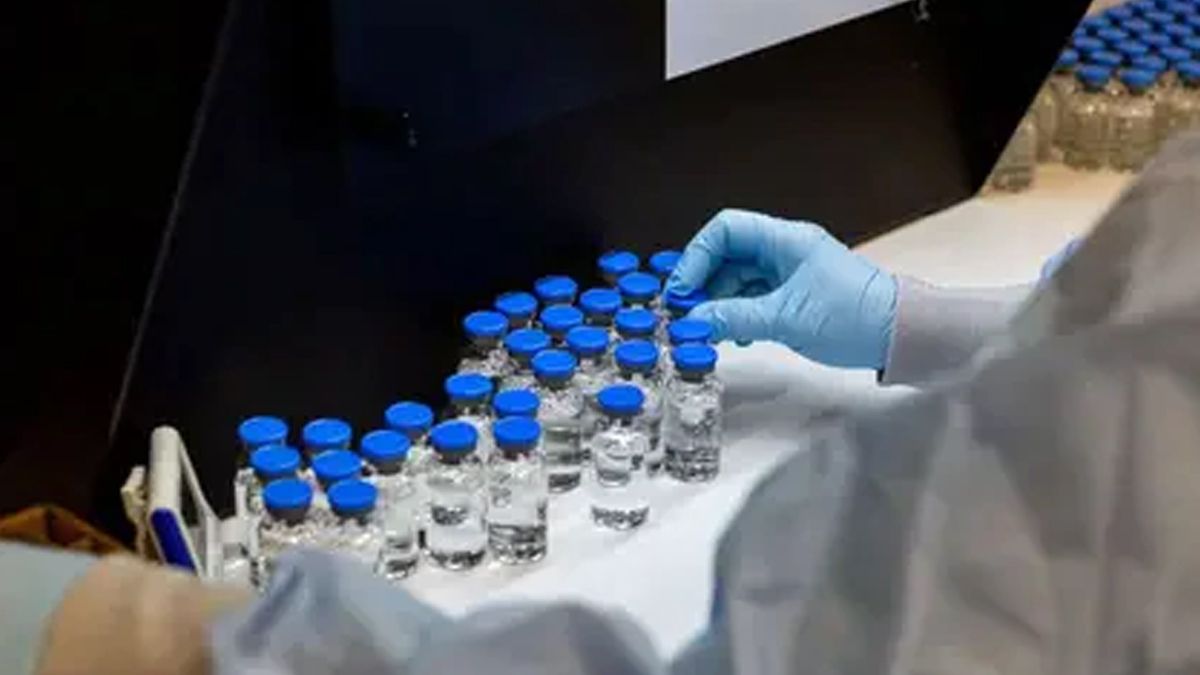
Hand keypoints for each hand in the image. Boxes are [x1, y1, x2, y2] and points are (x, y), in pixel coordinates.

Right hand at [667, 209, 896, 369]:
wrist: (901, 336)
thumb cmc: (854, 317)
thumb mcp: (786, 319)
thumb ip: (734, 317)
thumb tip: (693, 320)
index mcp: (786, 240)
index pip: (726, 230)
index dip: (697, 255)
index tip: (682, 289)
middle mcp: (785, 251)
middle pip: (728, 255)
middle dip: (703, 283)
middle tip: (686, 313)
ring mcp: (790, 274)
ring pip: (738, 279)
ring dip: (719, 303)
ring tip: (709, 330)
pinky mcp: (796, 297)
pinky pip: (753, 299)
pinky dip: (737, 314)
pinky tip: (734, 336)